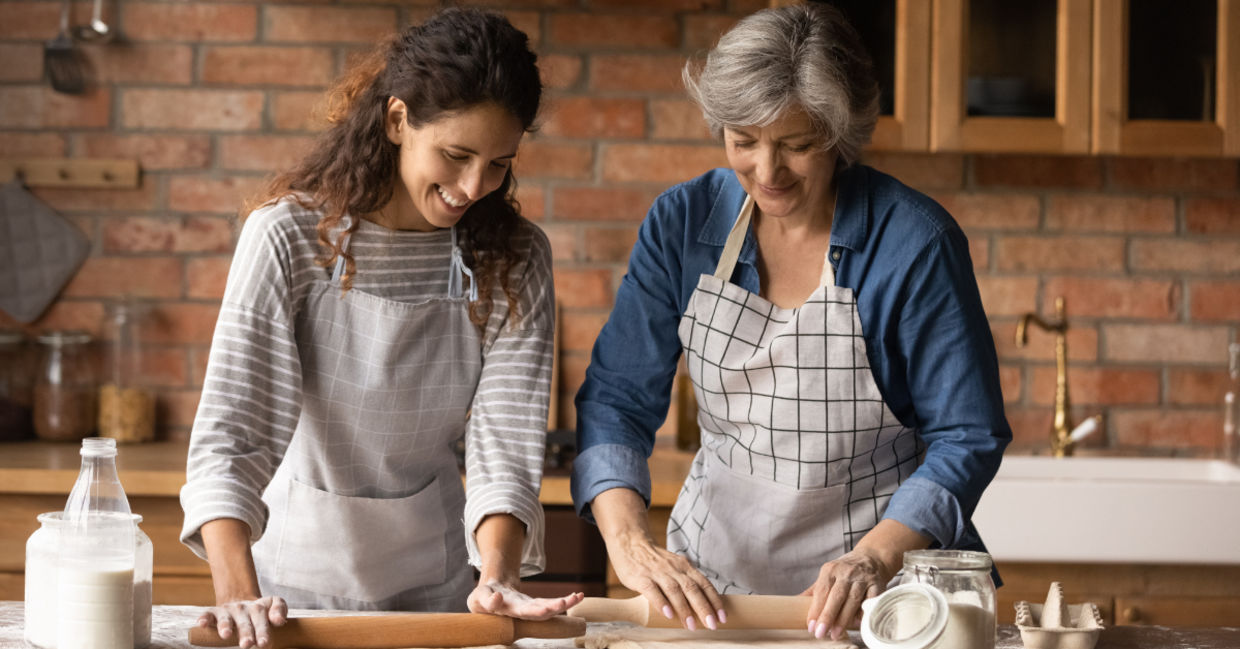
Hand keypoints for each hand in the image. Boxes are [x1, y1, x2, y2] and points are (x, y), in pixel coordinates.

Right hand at [196, 596, 287, 648]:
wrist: (241, 602)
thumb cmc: (260, 611)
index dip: (263, 631)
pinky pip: (207, 614)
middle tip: (247, 644)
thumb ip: (279, 610)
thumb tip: (279, 620)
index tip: (264, 643)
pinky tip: (202, 624)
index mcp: (259, 608)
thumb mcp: (273, 605)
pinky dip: (204, 618)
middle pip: (244, 622)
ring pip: (225, 618)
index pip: (262, 619)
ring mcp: (227, 610)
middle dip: (245, 633)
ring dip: (225, 626)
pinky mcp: (213, 612)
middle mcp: (242, 608)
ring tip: (226, 635)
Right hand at [467, 580, 583, 619]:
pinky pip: (552, 603)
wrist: (488, 597)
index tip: (545, 609)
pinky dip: (566, 600)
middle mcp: (522, 611)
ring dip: (564, 604)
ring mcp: (530, 608)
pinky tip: (578, 595)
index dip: (534, 611)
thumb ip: (487, 600)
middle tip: (564, 602)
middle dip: (553, 608)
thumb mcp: (478, 597)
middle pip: (540, 612)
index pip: (522, 612)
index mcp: (508, 609)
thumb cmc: (483, 597)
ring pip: (549, 608)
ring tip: (577, 597)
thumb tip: (498, 597)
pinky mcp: (535, 604)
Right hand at [607, 532, 724, 630]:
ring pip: (675, 590)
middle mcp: (674, 569)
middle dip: (704, 608)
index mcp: (685, 566)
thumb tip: (701, 606)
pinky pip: (653, 591)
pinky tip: (668, 614)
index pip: (704, 584)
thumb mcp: (674, 566)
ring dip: (685, 609)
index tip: (722, 617)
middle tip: (712, 625)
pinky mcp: (641, 577)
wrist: (630, 542)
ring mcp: (657, 572)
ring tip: (692, 625)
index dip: (715, 601)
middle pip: (693, 589)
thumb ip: (685, 581)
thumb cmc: (654, 560)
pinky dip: (661, 603)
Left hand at [800, 549, 891, 640]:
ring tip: (835, 634)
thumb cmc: (845, 571)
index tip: (811, 626)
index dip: (815, 609)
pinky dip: (864, 613)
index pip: (821, 591)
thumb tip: (794, 603)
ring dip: (844, 619)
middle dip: (828, 616)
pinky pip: (871, 600)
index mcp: (830, 569)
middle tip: (820, 633)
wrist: (871, 558)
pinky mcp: (877, 584)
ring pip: (853, 600)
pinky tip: (857, 624)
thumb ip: (814, 590)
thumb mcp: (828, 575)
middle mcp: (846, 572)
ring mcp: (863, 578)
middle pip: (836, 596)